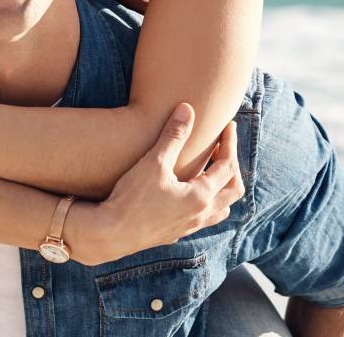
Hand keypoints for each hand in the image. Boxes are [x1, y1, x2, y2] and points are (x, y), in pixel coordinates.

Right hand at [73, 102, 243, 264]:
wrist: (110, 234)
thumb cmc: (131, 198)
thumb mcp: (154, 163)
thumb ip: (173, 136)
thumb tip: (187, 109)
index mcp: (201, 196)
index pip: (228, 166)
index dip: (230, 142)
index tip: (229, 125)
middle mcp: (201, 214)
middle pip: (233, 189)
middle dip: (232, 165)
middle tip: (223, 147)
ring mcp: (190, 227)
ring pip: (222, 208)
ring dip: (223, 187)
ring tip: (212, 170)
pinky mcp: (176, 233)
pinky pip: (204, 218)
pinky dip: (208, 202)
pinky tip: (190, 192)